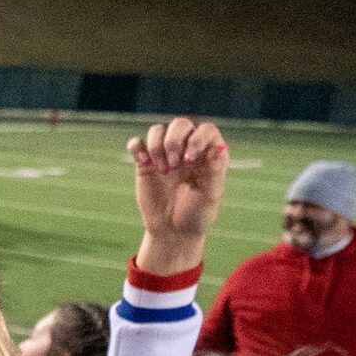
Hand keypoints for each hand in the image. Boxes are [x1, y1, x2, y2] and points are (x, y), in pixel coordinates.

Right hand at [128, 117, 227, 276]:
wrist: (172, 231)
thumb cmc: (197, 215)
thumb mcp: (210, 196)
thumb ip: (215, 171)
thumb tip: (218, 147)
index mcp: (208, 154)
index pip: (206, 130)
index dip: (197, 138)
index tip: (190, 159)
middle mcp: (187, 149)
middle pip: (180, 125)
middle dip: (175, 141)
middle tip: (174, 166)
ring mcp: (165, 154)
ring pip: (157, 131)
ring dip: (157, 146)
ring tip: (162, 170)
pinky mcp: (145, 163)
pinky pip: (137, 144)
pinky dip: (137, 147)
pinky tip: (143, 162)